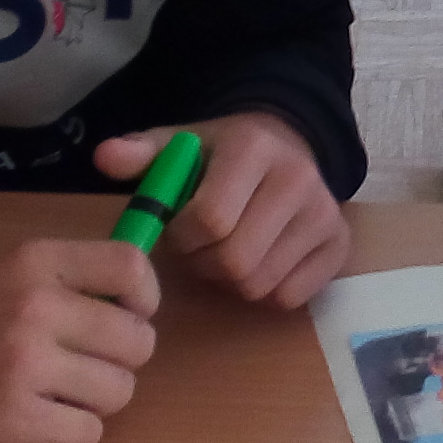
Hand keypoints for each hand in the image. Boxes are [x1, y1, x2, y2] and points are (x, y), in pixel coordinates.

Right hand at [0, 237, 159, 442]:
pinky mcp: (12, 419)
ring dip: (95, 404)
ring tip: (54, 398)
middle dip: (119, 363)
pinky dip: (71, 439)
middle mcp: (37, 306)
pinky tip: (39, 427)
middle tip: (81, 370)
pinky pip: (87, 435)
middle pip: (137, 341)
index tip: (126, 319)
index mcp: (35, 261)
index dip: (144, 300)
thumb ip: (62, 281)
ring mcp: (25, 364)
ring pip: (118, 392)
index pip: (131, 267)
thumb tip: (135, 303)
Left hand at [95, 111, 347, 309]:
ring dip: (232, 279)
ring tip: (229, 250)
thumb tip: (103, 157)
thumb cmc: (223, 154)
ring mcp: (325, 214)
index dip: (183, 236)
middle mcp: (299, 179)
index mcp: (254, 148)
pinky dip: (267, 290)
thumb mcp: (183, 145)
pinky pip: (290, 297)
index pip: (210, 221)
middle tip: (202, 247)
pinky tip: (261, 260)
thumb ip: (143, 153)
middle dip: (206, 263)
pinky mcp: (339, 245)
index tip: (180, 227)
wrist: (288, 144)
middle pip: (236, 260)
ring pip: (260, 284)